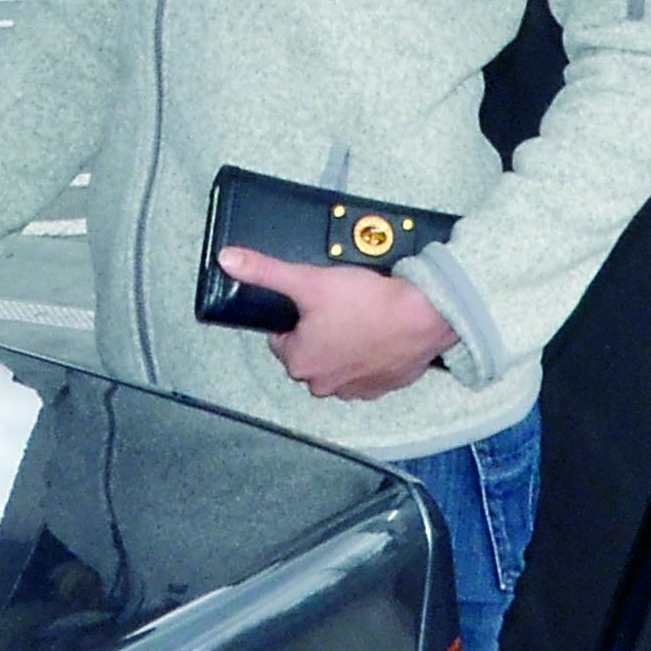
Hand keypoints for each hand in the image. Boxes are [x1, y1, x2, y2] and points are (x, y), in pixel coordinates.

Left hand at [217, 249, 457, 399]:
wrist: (422, 316)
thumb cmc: (365, 302)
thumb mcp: (308, 279)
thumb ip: (265, 271)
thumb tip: (228, 260)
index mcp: (300, 362)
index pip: (281, 339)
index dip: (296, 317)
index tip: (316, 302)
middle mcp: (324, 384)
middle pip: (310, 353)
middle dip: (320, 331)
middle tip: (340, 306)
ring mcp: (356, 390)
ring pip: (339, 363)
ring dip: (345, 345)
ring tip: (362, 317)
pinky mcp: (385, 387)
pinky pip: (368, 371)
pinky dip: (371, 355)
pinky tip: (380, 333)